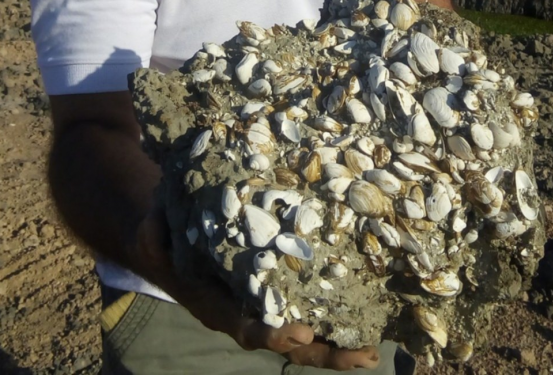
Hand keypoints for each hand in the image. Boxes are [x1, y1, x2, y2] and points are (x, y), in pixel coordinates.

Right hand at [133, 208, 380, 368]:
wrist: (170, 247)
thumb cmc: (163, 238)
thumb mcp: (151, 234)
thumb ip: (153, 233)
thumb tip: (153, 224)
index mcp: (215, 307)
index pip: (246, 327)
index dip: (272, 333)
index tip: (301, 332)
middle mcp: (242, 317)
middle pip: (284, 345)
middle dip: (320, 353)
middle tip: (358, 356)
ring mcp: (260, 311)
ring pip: (300, 340)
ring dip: (335, 349)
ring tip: (372, 353)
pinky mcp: (274, 297)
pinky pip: (304, 314)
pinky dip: (331, 326)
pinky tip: (364, 329)